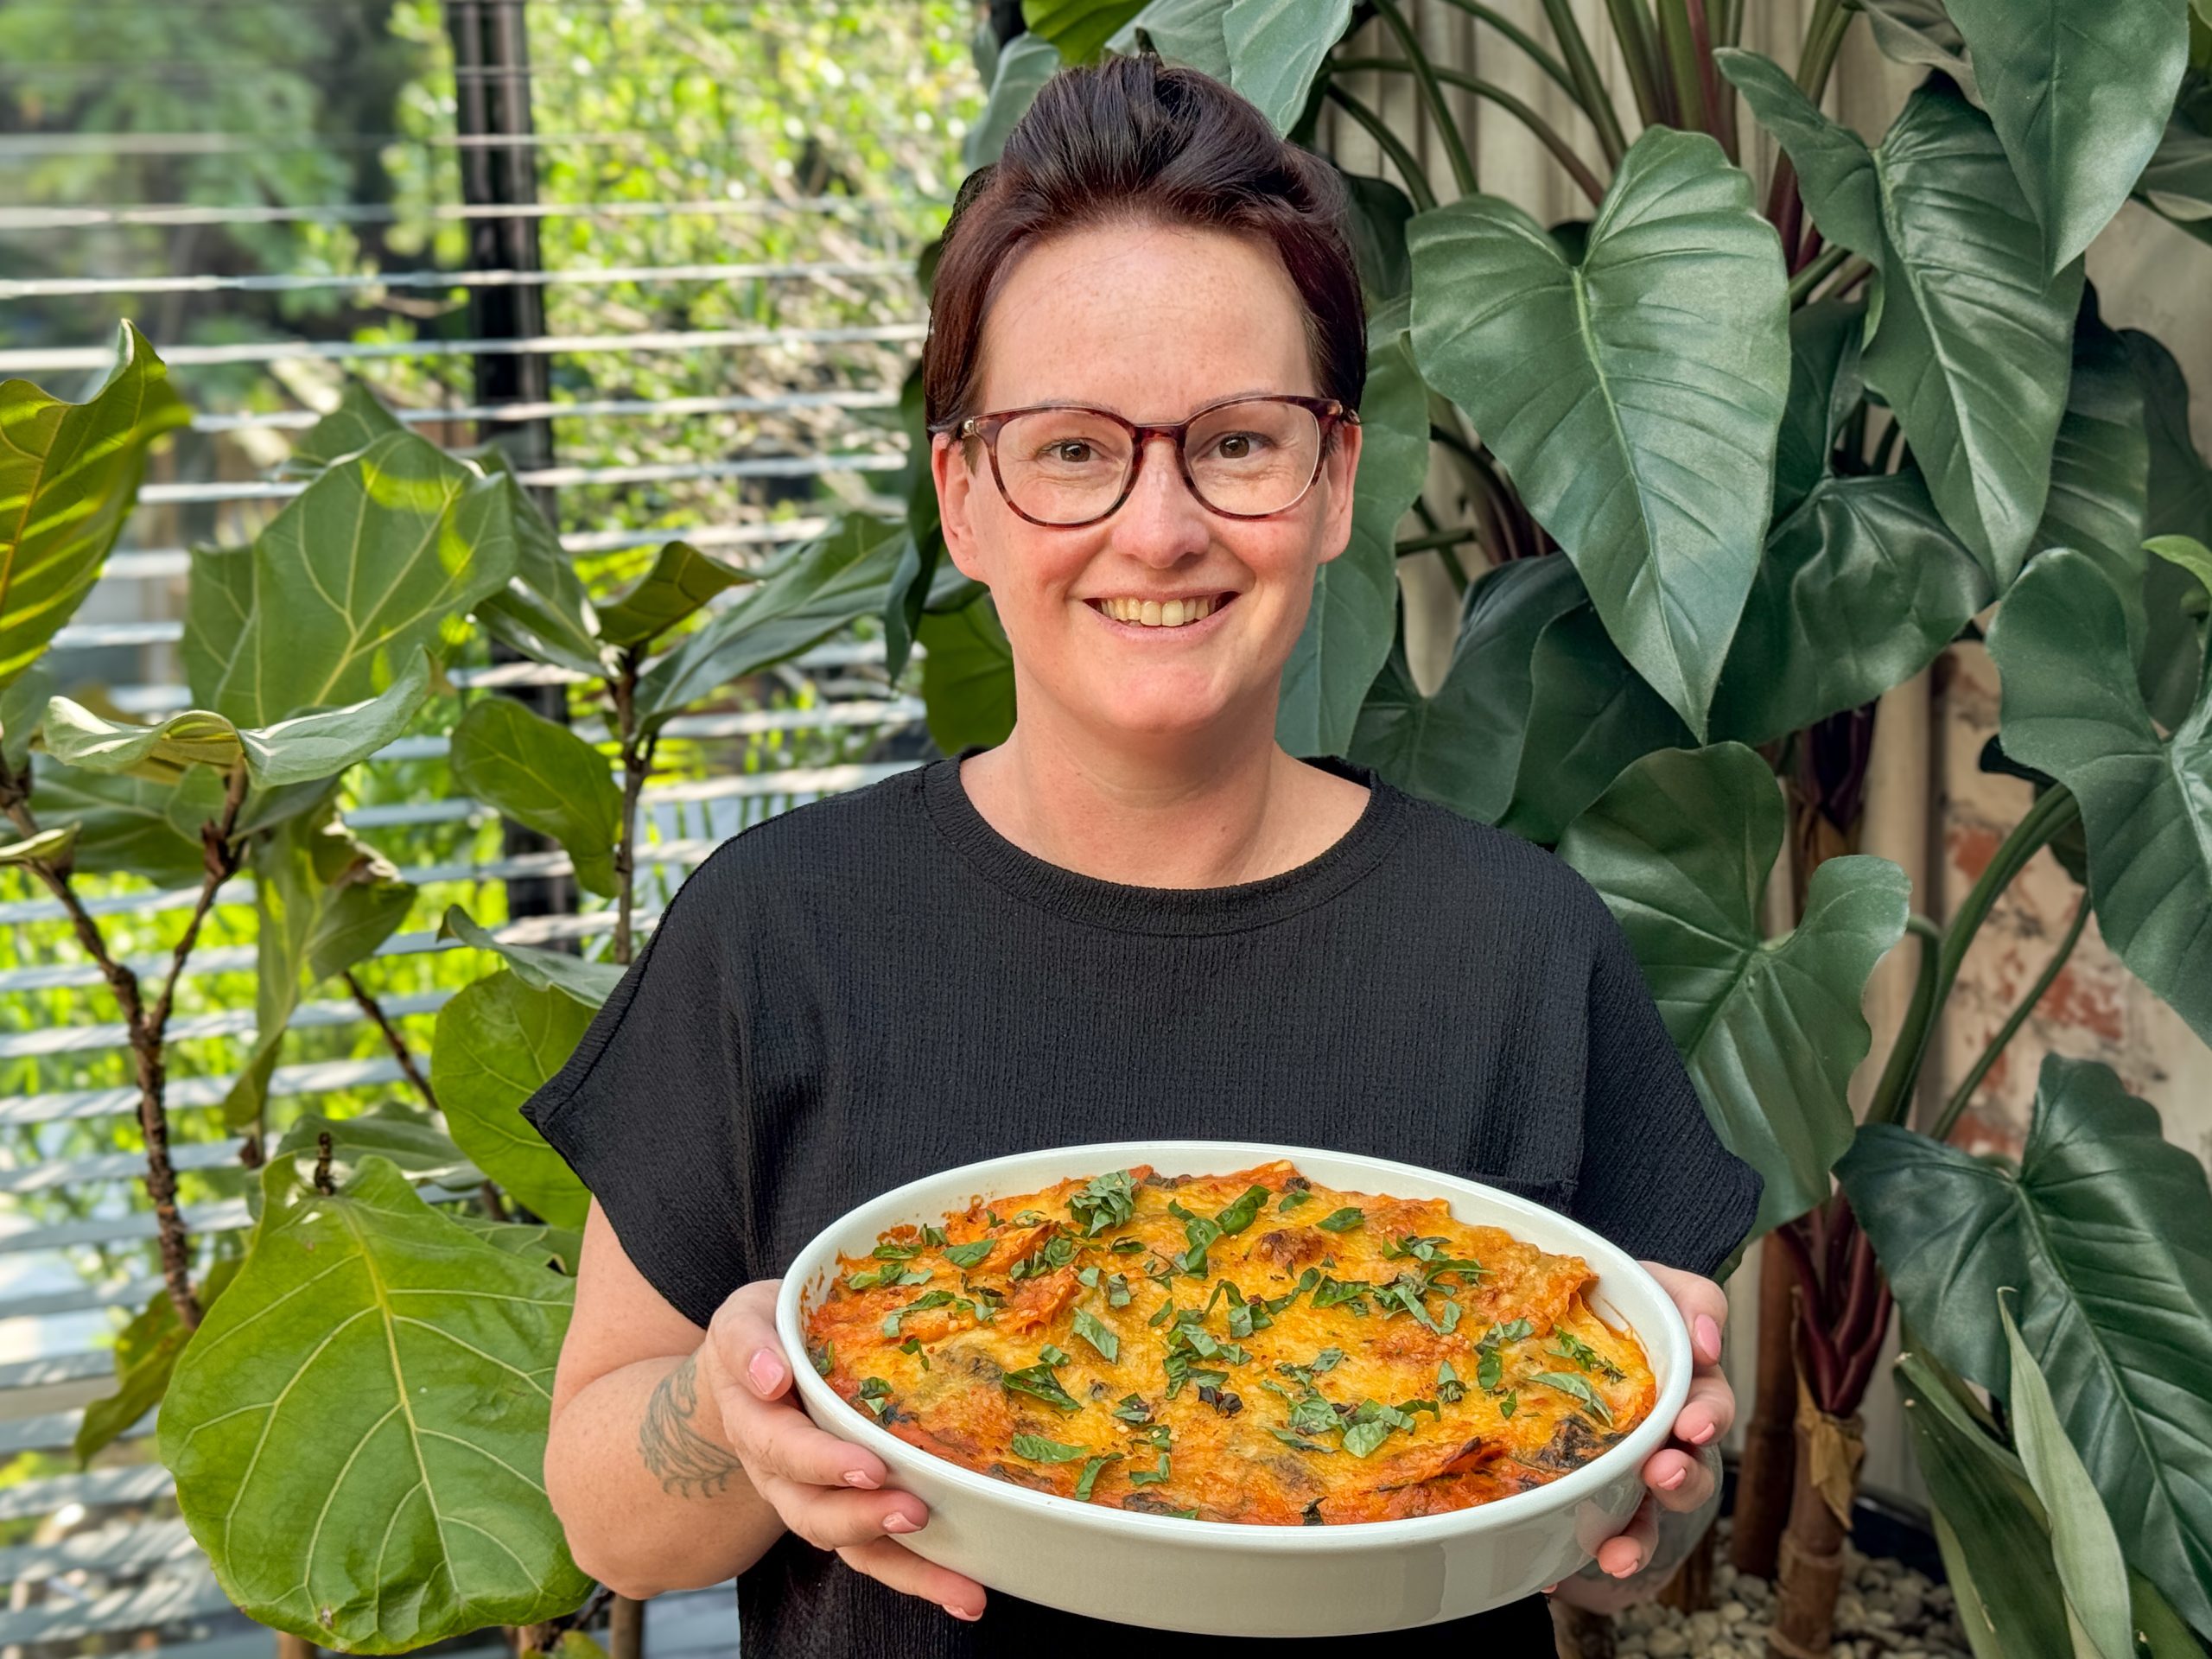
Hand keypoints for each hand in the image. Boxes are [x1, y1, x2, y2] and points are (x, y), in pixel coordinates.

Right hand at [696, 1279, 987, 1623]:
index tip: (868, 1467)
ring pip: (848, 1544)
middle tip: (913, 1512)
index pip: (781, 1445)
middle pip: (811, 1510)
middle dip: (863, 1517)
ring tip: (960, 1584)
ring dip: (904, 1567)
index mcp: (753, 1418)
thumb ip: (751, 1339)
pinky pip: (876, 1551)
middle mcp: (778, 1470)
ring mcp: (810, 1496)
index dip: (821, 1461)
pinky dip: (919, 1576)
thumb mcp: (745, 1318)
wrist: (751, 1369)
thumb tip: (772, 1374)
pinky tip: (966, 1592)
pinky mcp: (845, 1510)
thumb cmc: (764, 1332)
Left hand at [1550, 1262, 1732, 1594]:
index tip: (1691, 1423)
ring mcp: (1630, 1469)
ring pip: (1648, 1517)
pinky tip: (1554, 1578)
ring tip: (1618, 1553)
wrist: (1554, 1315)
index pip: (1712, 1404)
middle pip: (1690, 1470)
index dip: (1709, 1416)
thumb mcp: (1655, 1285)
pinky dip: (1580, 1555)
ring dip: (1640, 1538)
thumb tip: (1707, 1339)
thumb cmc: (1615, 1301)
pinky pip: (1595, 1533)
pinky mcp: (1594, 1493)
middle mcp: (1665, 1436)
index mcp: (1685, 1386)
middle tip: (1661, 1473)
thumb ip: (1691, 1301)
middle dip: (1682, 1479)